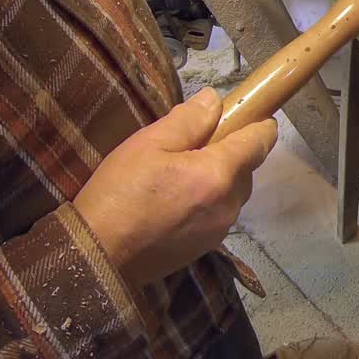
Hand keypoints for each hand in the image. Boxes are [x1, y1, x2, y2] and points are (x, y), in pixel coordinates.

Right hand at [73, 88, 276, 288]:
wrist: (97, 258)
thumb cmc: (119, 195)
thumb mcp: (148, 144)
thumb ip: (188, 120)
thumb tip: (213, 100)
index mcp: (218, 175)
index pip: (258, 143)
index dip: (261, 125)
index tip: (258, 114)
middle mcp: (228, 204)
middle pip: (246, 168)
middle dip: (231, 152)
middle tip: (196, 144)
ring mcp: (220, 230)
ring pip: (233, 193)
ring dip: (219, 179)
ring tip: (181, 173)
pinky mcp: (206, 247)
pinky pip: (219, 214)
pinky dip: (208, 201)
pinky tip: (177, 200)